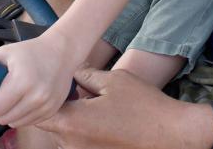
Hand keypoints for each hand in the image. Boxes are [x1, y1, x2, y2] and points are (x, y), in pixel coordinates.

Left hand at [0, 33, 75, 127]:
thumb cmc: (31, 51)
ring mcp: (46, 106)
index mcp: (23, 81)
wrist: (62, 52)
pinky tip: (24, 99)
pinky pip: (27, 122)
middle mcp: (36, 97)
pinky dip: (21, 114)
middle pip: (2, 119)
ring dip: (8, 113)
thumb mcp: (6, 52)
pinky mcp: (51, 111)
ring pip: (14, 123)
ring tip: (11, 96)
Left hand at [37, 68, 212, 148]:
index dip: (42, 98)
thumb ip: (86, 75)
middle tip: (72, 92)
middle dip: (58, 108)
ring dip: (71, 121)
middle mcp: (72, 145)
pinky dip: (83, 132)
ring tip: (90, 106)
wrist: (172, 134)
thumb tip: (72, 70)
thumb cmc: (144, 106)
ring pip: (65, 136)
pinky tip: (102, 120)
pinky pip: (79, 144)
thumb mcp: (114, 81)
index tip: (49, 86)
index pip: (40, 112)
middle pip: (52, 125)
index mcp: (72, 122)